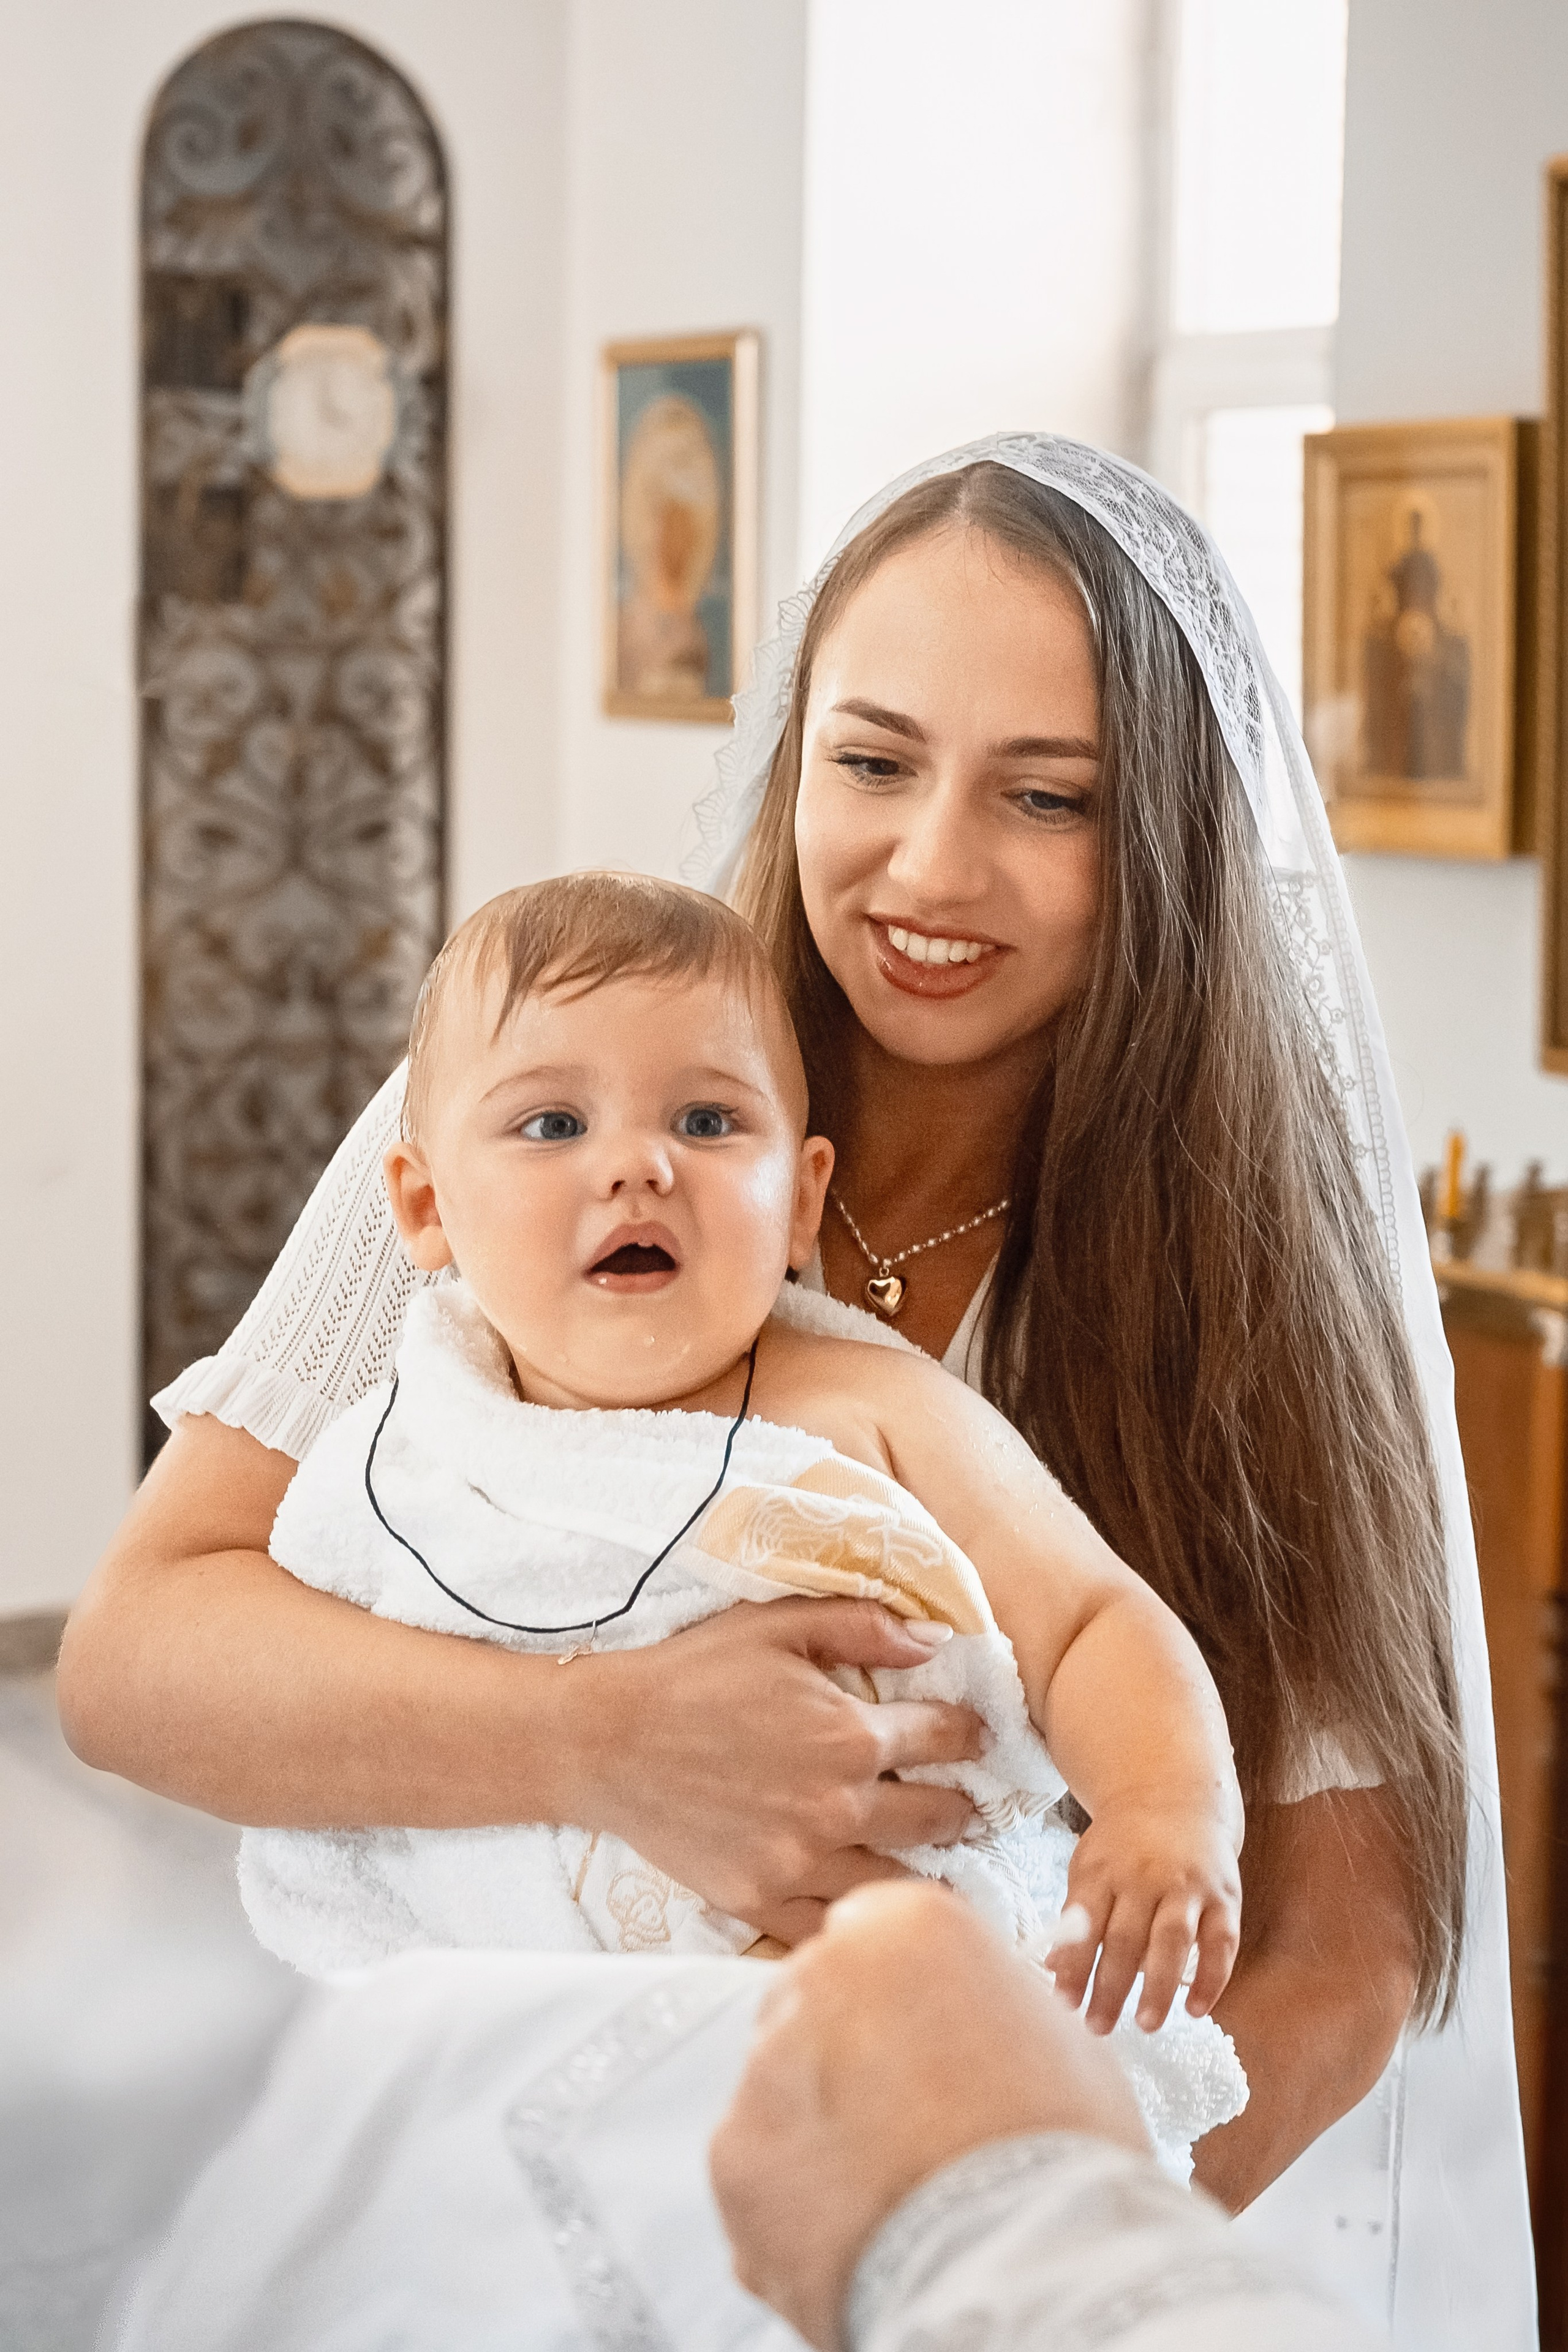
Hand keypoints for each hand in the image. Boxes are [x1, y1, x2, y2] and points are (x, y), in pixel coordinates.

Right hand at [574, 1599, 983, 1944]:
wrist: (605, 1741)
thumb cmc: (691, 1674)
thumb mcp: (776, 1624)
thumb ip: (862, 1625)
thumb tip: (935, 1640)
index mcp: (849, 1735)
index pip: (946, 1738)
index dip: (970, 1733)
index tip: (978, 1736)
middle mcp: (837, 1806)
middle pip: (938, 1817)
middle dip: (962, 1806)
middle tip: (971, 1807)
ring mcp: (799, 1863)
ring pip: (898, 1881)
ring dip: (926, 1871)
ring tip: (941, 1867)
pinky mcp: (759, 1900)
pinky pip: (831, 1925)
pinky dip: (858, 1917)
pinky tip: (872, 1909)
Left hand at [710, 1880, 1149, 2348]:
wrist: (1020, 2262)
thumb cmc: (1057, 2146)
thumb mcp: (1046, 2033)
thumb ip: (976, 2009)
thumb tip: (962, 2032)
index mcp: (904, 1925)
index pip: (873, 1934)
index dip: (895, 1996)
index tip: (915, 2042)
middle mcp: (820, 1972)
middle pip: (816, 2004)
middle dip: (847, 2057)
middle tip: (904, 2125)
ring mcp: (768, 2065)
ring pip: (783, 2089)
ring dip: (819, 2130)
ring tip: (889, 2192)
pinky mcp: (735, 2154)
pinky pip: (759, 2170)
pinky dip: (793, 2202)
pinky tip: (853, 2232)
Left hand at [1049, 1798, 1241, 2033]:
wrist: (1174, 1795)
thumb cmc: (1122, 1845)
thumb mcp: (1089, 1867)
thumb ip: (1076, 1918)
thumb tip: (1055, 1971)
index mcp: (1104, 1870)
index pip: (1084, 1923)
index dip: (1074, 1964)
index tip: (1063, 2003)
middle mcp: (1146, 1876)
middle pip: (1126, 1938)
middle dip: (1111, 1988)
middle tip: (1098, 2027)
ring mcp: (1188, 1885)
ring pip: (1173, 1940)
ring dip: (1159, 1986)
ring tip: (1145, 2024)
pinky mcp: (1223, 1896)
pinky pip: (1221, 1941)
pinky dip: (1212, 1978)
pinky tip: (1197, 2010)